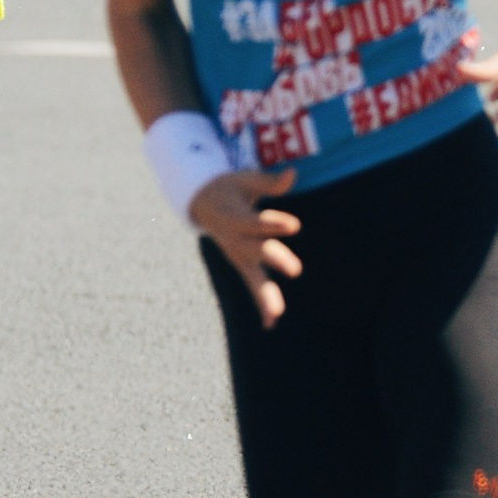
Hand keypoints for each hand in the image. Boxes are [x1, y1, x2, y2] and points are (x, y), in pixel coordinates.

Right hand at [189, 168, 300, 322]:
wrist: (201, 203)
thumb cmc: (229, 188)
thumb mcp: (246, 181)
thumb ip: (270, 183)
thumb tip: (293, 173)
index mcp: (235, 217)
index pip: (256, 223)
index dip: (274, 224)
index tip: (295, 226)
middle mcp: (236, 240)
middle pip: (256, 252)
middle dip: (275, 260)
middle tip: (296, 270)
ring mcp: (238, 255)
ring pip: (253, 277)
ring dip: (265, 296)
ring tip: (277, 314)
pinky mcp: (243, 264)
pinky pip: (253, 285)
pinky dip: (262, 305)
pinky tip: (272, 324)